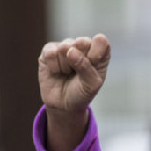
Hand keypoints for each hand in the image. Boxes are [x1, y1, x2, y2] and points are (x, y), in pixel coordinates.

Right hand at [37, 34, 110, 150]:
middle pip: (83, 42)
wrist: (64, 108)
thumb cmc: (82, 96)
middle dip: (81, 56)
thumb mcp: (92, 83)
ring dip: (67, 60)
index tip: (95, 60)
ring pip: (66, 45)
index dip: (98, 49)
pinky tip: (55, 66)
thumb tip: (73, 49)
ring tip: (66, 73)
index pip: (101, 43)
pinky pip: (50, 50)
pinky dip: (53, 58)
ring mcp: (65, 52)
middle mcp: (82, 51)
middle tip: (79, 69)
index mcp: (98, 57)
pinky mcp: (48, 55)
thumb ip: (87, 65)